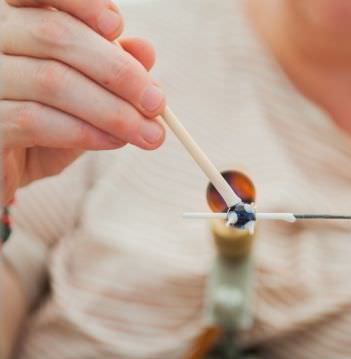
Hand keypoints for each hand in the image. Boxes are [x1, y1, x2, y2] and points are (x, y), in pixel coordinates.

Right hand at [1, 0, 165, 202]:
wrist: (6, 171)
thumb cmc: (44, 126)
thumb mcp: (82, 97)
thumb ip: (108, 71)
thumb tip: (146, 51)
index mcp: (10, 21)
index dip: (81, 2)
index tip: (118, 28)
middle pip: (54, 35)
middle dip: (118, 72)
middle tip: (157, 104)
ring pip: (52, 81)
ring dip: (113, 111)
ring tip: (149, 134)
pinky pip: (36, 120)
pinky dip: (85, 132)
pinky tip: (115, 142)